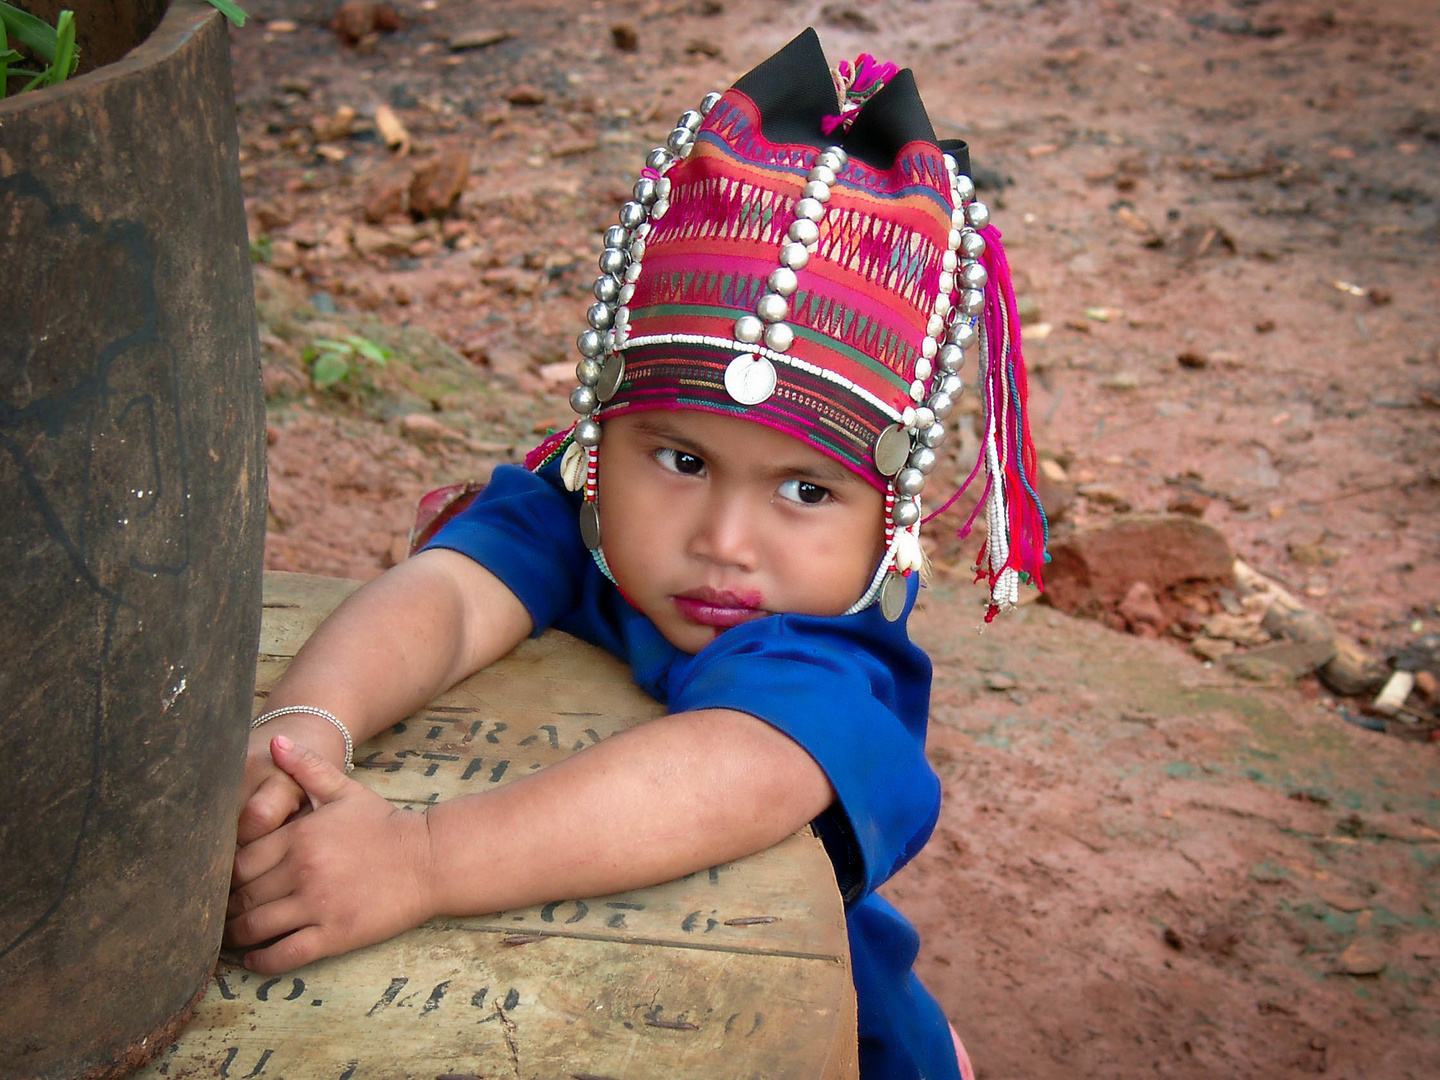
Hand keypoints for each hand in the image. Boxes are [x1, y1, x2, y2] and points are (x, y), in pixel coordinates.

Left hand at [225, 735, 435, 974]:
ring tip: (231, 937)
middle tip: (219, 914)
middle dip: (226, 908)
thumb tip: (275, 742)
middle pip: (242, 898)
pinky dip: (262, 961)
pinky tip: (255, 959)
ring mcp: (318, 905)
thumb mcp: (345, 790)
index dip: (224, 877)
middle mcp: (303, 871)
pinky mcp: (334, 935)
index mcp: (300, 837)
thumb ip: (307, 767)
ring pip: (256, 928)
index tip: (221, 884)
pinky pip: (284, 955)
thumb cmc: (384, 824)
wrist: (429, 858)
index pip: (238, 863)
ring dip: (236, 936)